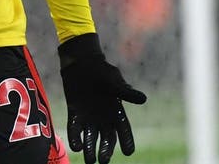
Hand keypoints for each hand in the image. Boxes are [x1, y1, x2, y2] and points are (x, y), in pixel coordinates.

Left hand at [59, 33, 146, 163]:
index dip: (126, 141)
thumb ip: (126, 92)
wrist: (81, 63)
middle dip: (106, 150)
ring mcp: (89, 118)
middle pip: (106, 139)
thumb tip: (143, 99)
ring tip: (89, 160)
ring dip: (90, 149)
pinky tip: (76, 146)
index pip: (124, 130)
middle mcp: (103, 119)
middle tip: (103, 160)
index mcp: (116, 112)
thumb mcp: (114, 81)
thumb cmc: (101, 71)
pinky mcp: (75, 114)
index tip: (128, 151)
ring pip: (90, 138)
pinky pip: (75, 130)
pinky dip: (75, 138)